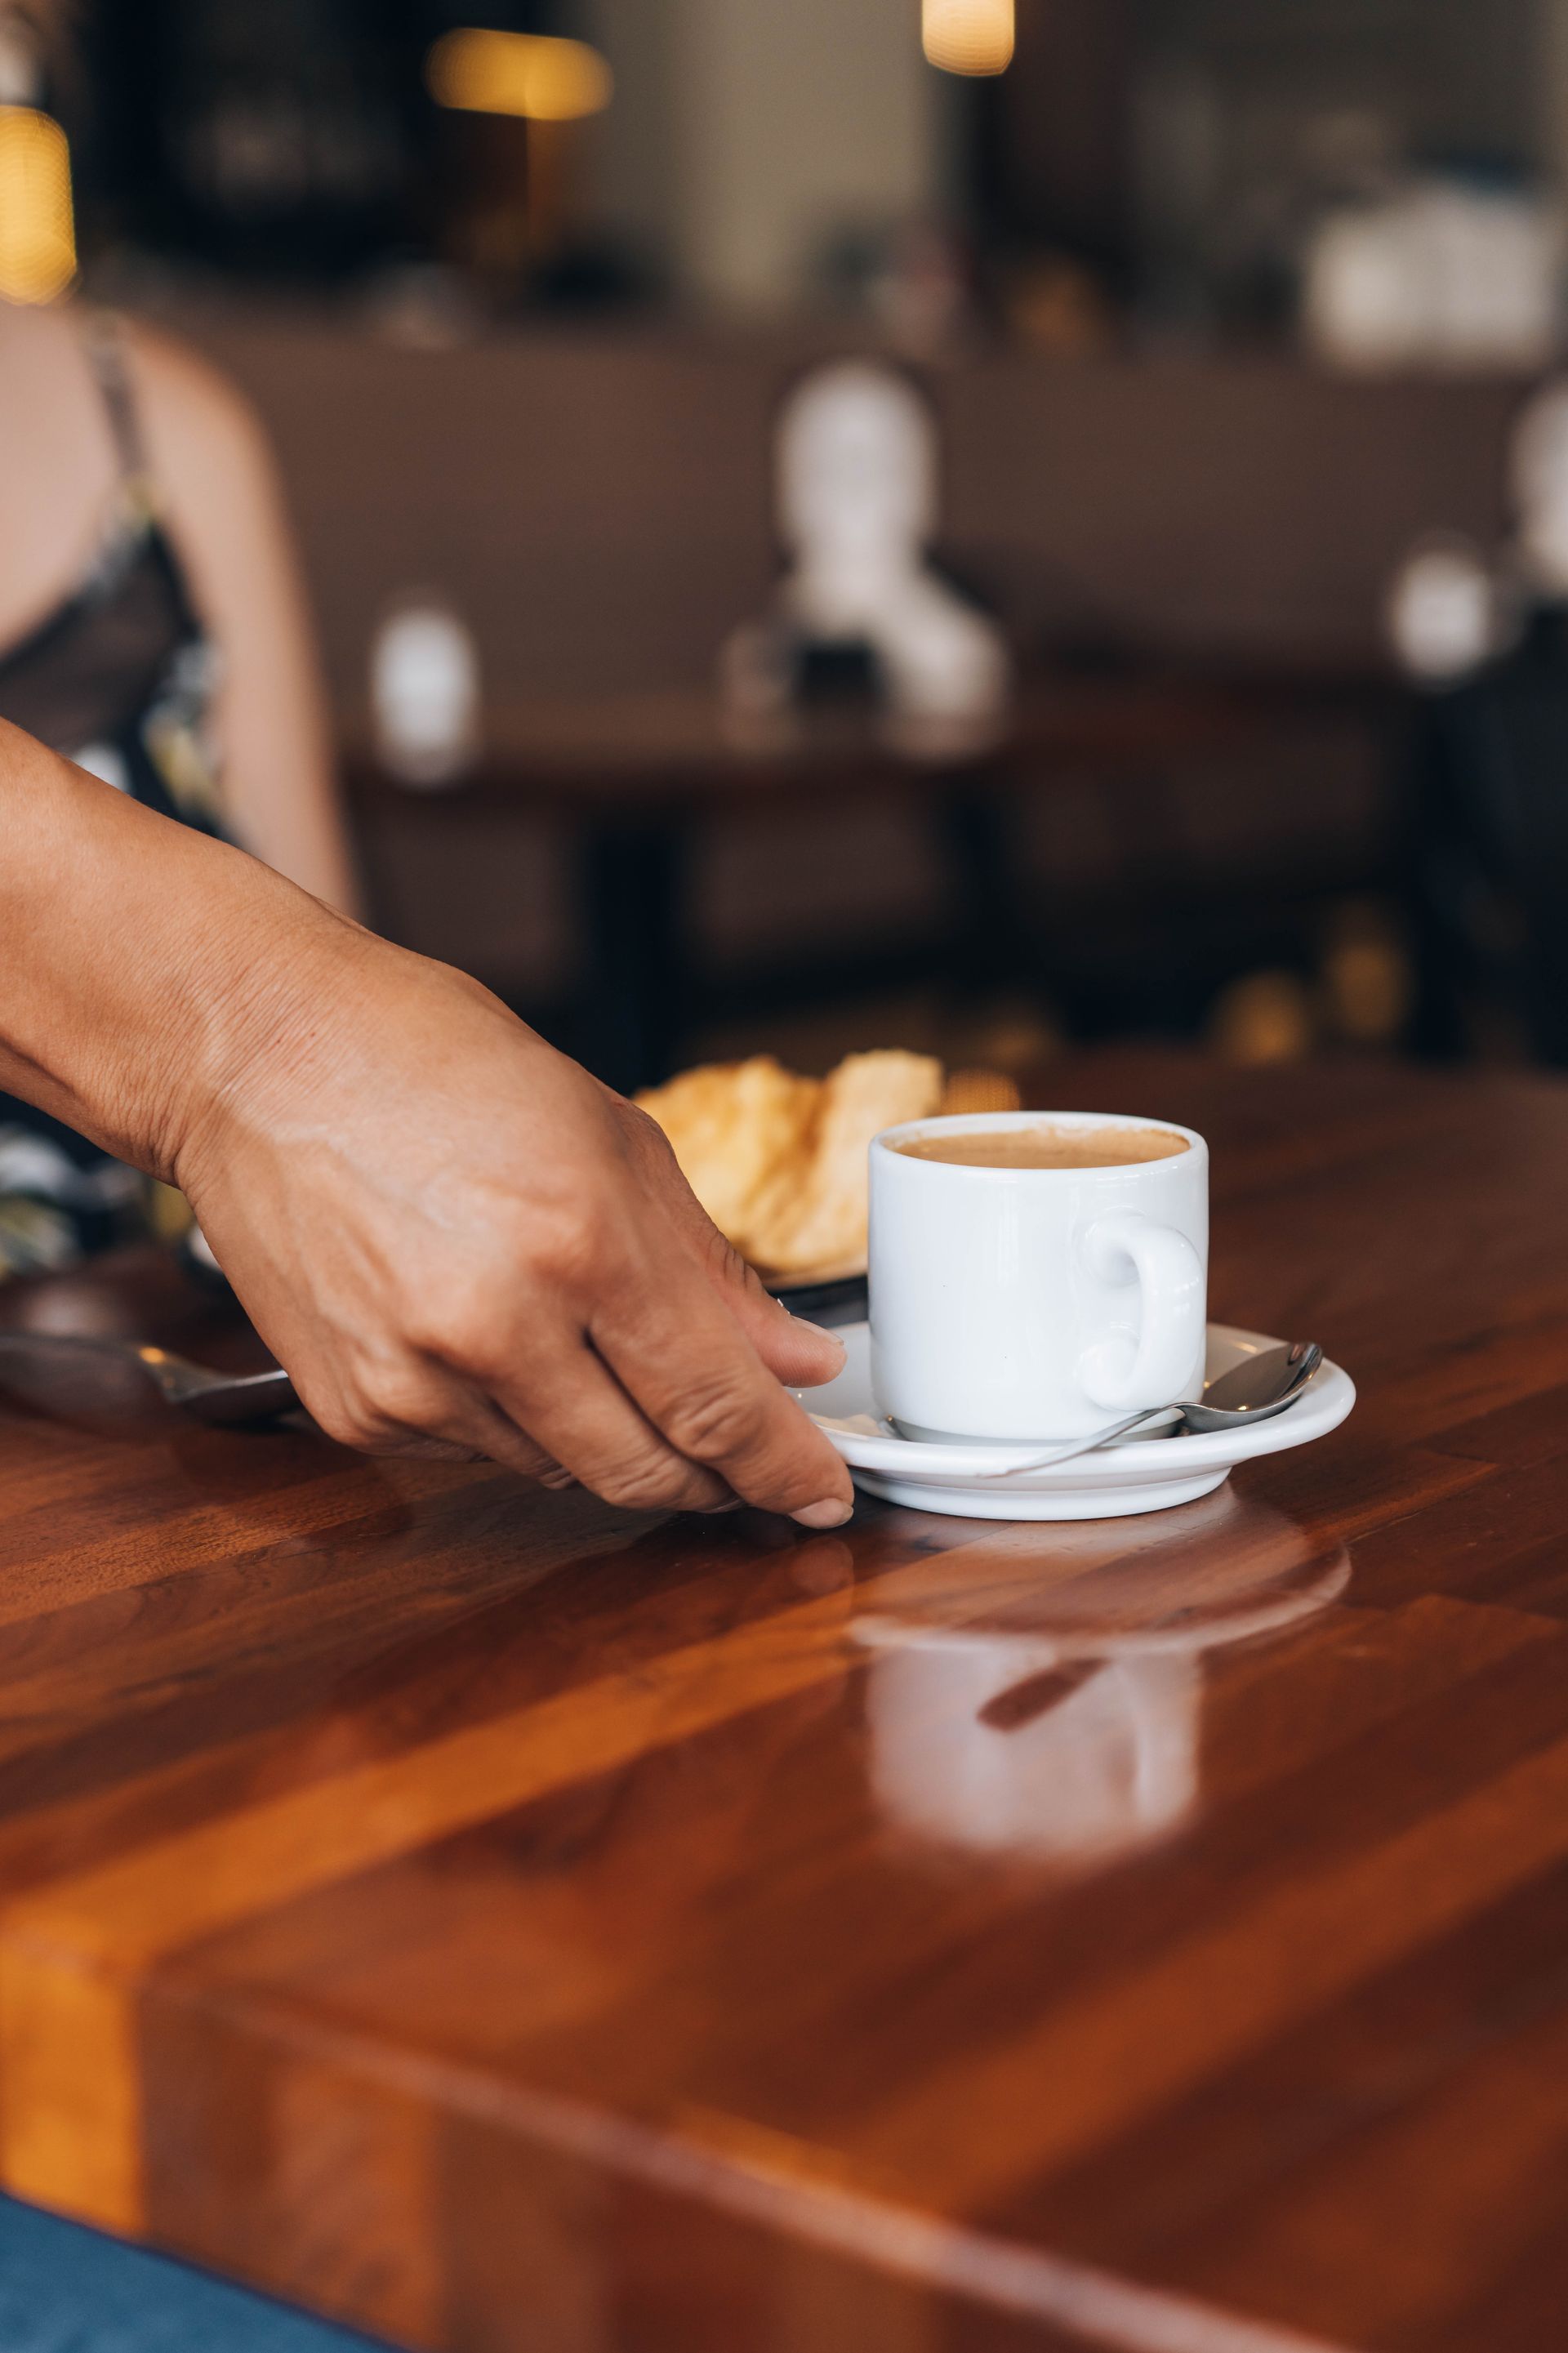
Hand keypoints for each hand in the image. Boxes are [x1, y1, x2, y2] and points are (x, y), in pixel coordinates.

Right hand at [177, 934, 854, 1523]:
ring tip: (592, 1346)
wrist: (260, 1055)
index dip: (785, 1465)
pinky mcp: (354, 1409)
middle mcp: (495, 1325)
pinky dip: (515, 1419)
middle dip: (715, 1479)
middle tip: (751, 1462)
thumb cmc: (437, 1065)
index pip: (717, 1406)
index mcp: (580, 1240)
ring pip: (564, 1473)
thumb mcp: (614, 1139)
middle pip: (647, 1471)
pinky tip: (496, 1338)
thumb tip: (795, 1362)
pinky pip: (475, 1454)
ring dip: (611, 1439)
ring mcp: (414, 1379)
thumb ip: (711, 1272)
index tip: (823, 1491)